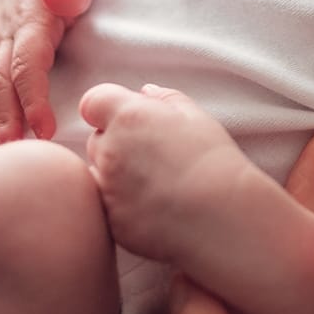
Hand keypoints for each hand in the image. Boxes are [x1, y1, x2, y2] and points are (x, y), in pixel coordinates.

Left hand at [80, 83, 249, 258]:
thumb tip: (145, 93)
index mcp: (128, 117)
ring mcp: (107, 189)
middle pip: (96, 139)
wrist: (220, 215)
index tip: (124, 118)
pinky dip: (121, 205)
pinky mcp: (111, 220)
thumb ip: (165, 99)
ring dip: (115, 175)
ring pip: (98, 175)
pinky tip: (153, 207)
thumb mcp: (196, 117)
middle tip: (152, 155)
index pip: (93, 102)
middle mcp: (110, 151)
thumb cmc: (212, 161)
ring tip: (155, 183)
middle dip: (115, 143)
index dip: (106, 108)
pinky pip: (107, 207)